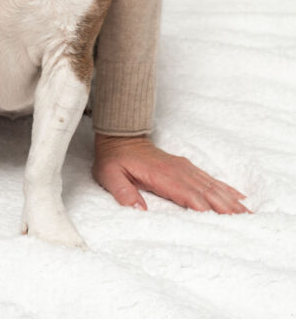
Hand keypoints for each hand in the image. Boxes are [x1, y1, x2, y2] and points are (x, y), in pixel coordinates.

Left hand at [92, 133, 250, 213]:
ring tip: (248, 213)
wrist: (118, 134)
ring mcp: (183, 167)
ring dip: (230, 200)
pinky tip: (238, 196)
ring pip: (211, 186)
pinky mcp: (185, 167)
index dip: (203, 208)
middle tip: (246, 222)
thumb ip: (123, 192)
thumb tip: (138, 209)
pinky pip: (208, 179)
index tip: (220, 222)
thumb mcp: (109, 175)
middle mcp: (177, 170)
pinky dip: (225, 188)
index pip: (187, 194)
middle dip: (226, 207)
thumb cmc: (114, 158)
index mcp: (161, 175)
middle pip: (206, 192)